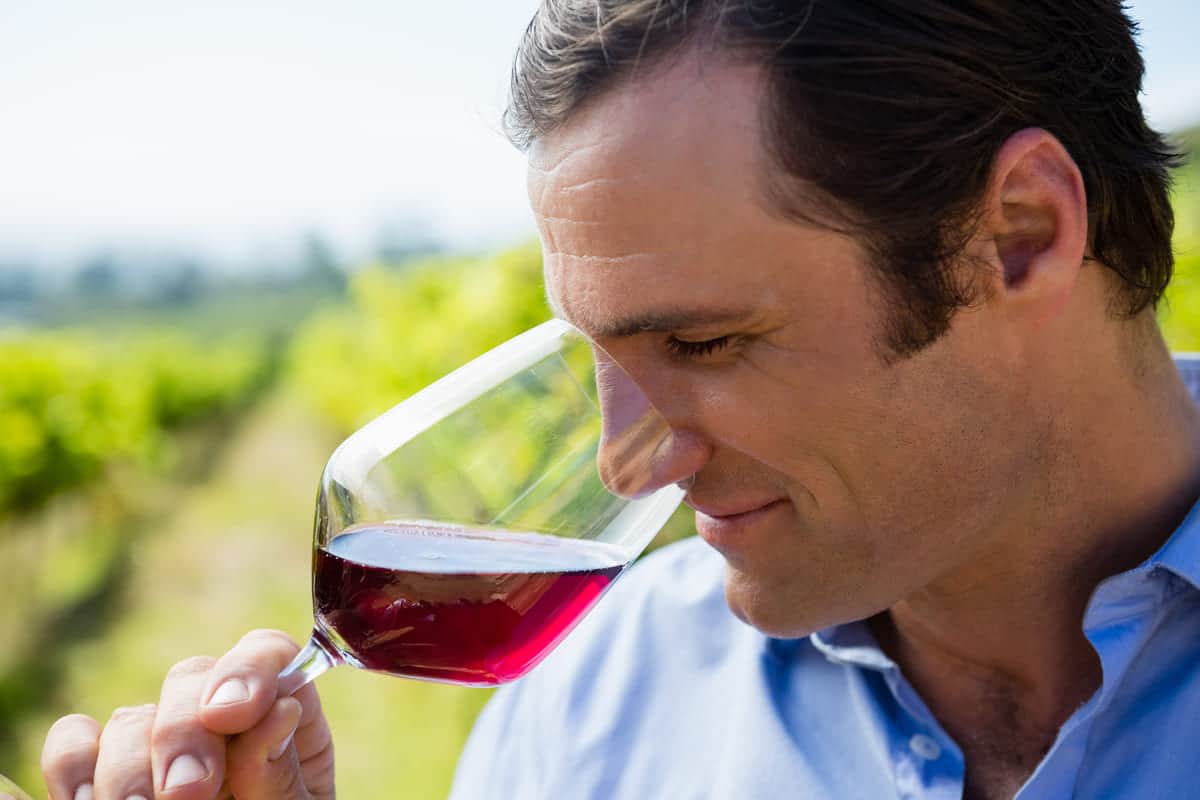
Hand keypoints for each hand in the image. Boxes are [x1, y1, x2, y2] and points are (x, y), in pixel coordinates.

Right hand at [41, 630, 335, 799]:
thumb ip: (281, 773)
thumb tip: (280, 710)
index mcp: (283, 718)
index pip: (267, 656)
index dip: (248, 668)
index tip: (232, 712)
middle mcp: (219, 722)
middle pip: (190, 678)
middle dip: (183, 733)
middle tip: (188, 793)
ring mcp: (158, 746)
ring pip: (130, 717)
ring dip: (129, 768)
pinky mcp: (103, 776)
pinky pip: (74, 744)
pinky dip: (71, 768)